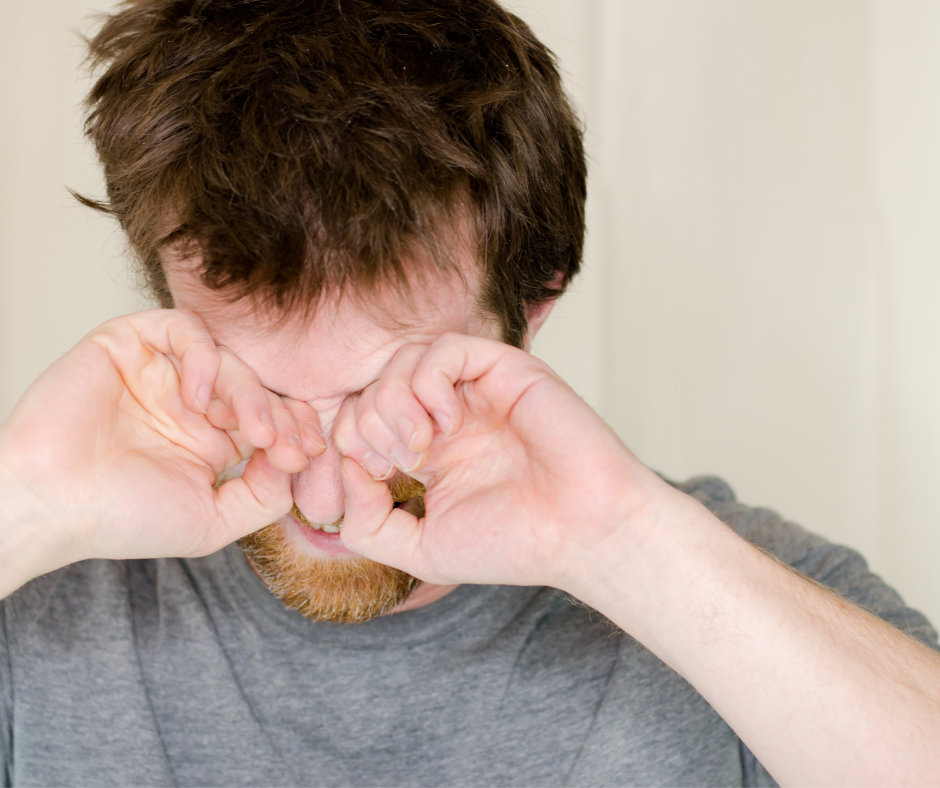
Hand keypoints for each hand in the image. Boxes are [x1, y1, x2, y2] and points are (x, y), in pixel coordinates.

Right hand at [0, 309, 324, 572]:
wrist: (51, 504)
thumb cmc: (121, 519)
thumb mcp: (213, 521)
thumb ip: (264, 495)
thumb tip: (296, 462)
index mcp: (209, 441)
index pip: (269, 420)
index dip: (296, 432)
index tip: (310, 455)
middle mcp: (189, 403)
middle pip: (258, 389)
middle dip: (284, 416)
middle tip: (291, 445)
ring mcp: (162, 373)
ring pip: (229, 360)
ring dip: (251, 395)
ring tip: (253, 431)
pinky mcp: (130, 345)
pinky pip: (184, 330)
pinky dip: (203, 357)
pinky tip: (199, 397)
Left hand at [333, 332, 667, 590]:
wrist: (582, 532)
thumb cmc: (513, 544)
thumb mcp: (419, 550)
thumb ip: (366, 521)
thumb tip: (344, 469)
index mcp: (427, 451)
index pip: (359, 419)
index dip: (350, 443)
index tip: (381, 479)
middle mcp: (446, 414)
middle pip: (372, 386)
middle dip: (367, 424)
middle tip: (401, 462)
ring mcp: (474, 390)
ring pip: (403, 360)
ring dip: (394, 403)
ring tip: (422, 445)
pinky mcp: (503, 369)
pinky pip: (444, 349)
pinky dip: (429, 383)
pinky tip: (449, 423)